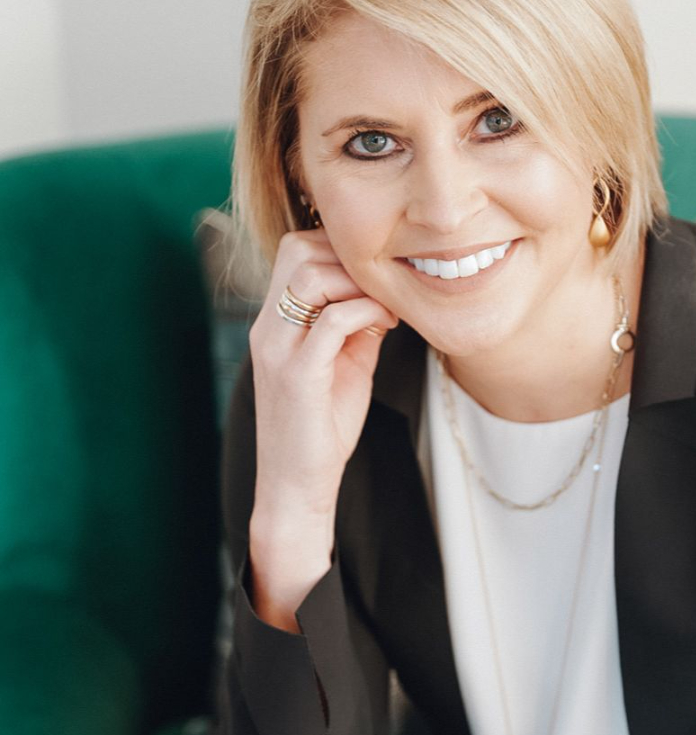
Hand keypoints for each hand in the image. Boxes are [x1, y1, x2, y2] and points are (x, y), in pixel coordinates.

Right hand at [250, 229, 399, 533]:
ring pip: (310, 276)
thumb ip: (357, 326)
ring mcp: (279, 350)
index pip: (295, 249)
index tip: (377, 277)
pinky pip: (331, 321)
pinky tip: (386, 325)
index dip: (340, 250)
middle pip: (297, 250)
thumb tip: (385, 294)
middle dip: (349, 257)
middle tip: (384, 286)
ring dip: (359, 282)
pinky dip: (365, 311)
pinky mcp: (298, 375)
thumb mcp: (344, 364)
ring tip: (387, 306)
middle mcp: (269, 328)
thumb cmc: (320, 427)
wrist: (295, 485)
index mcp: (275, 322)